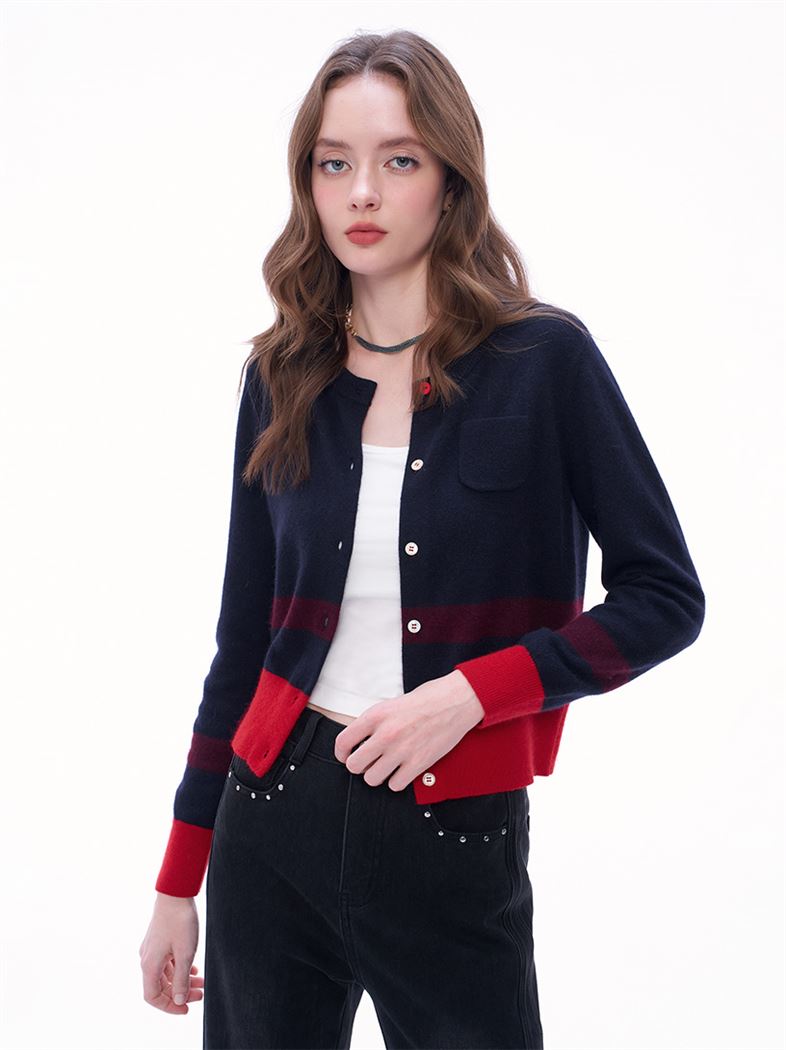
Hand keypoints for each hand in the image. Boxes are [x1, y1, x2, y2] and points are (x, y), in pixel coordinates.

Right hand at [140, 893, 203, 1012]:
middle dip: (181, 993)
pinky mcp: (159, 940)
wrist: (175, 893)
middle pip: (161, 986)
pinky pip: (167, 962)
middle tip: (201, 994)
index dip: (169, 1006)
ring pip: (166, 973)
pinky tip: (194, 967)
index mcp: (149, 965)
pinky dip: (180, 968)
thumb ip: (181, 979)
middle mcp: (147, 959)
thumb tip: (178, 1000)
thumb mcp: (185, 954)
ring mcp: (153, 949)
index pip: (153, 997)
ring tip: (202, 981)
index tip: (186, 1008)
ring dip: (183, 980)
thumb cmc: (180, 921)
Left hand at [333, 670, 484, 790]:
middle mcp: (385, 734)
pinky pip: (395, 785)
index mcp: (375, 715)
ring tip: (387, 766)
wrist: (456, 701)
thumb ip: (373, 723)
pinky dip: (397, 780)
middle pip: (355, 765)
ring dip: (378, 775)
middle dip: (360, 765)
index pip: (343, 742)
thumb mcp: (391, 703)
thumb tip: (359, 741)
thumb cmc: (426, 699)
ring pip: (372, 779)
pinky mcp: (419, 763)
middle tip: (369, 762)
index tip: (346, 756)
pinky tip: (403, 770)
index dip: (341, 753)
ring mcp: (402, 750)